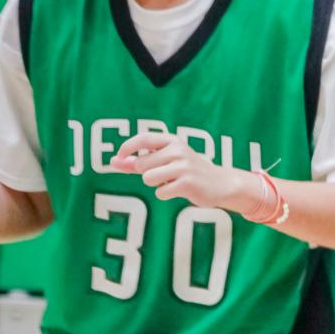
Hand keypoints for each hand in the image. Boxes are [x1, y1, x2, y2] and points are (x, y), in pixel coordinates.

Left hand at [111, 133, 261, 213]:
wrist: (221, 184)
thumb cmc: (188, 172)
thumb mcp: (165, 162)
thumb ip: (138, 161)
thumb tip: (113, 161)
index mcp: (172, 141)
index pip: (143, 139)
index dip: (127, 147)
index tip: (118, 158)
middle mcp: (178, 150)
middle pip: (142, 164)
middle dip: (147, 174)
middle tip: (165, 176)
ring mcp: (183, 166)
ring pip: (149, 178)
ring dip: (156, 185)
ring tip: (173, 183)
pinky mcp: (187, 183)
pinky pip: (161, 192)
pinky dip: (166, 194)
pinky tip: (180, 190)